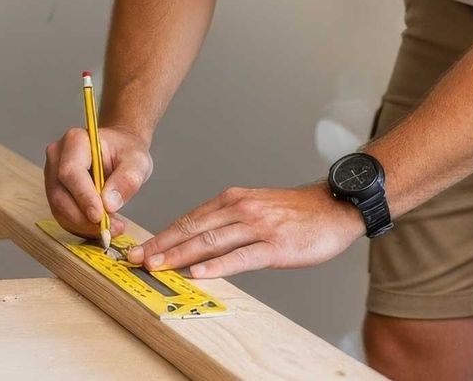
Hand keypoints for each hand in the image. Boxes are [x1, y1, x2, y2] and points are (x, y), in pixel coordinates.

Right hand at [44, 125, 151, 237]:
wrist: (119, 151)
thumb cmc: (126, 151)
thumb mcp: (137, 161)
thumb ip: (127, 180)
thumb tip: (109, 204)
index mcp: (75, 141)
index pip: (71, 172)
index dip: (83, 197)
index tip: (100, 217)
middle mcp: (57, 156)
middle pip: (60, 194)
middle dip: (83, 218)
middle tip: (109, 229)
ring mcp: (52, 174)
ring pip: (59, 208)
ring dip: (83, 225)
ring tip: (110, 228)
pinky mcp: (55, 191)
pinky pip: (62, 215)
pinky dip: (81, 226)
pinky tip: (101, 227)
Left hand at [124, 184, 365, 279]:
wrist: (334, 206)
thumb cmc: (297, 212)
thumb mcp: (256, 206)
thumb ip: (229, 221)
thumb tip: (200, 243)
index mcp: (233, 200)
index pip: (189, 219)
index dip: (162, 235)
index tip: (141, 250)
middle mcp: (240, 209)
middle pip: (193, 229)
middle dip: (161, 246)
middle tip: (137, 260)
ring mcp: (257, 227)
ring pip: (211, 241)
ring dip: (180, 255)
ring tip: (158, 266)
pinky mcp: (275, 246)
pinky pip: (241, 256)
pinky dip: (217, 265)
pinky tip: (199, 272)